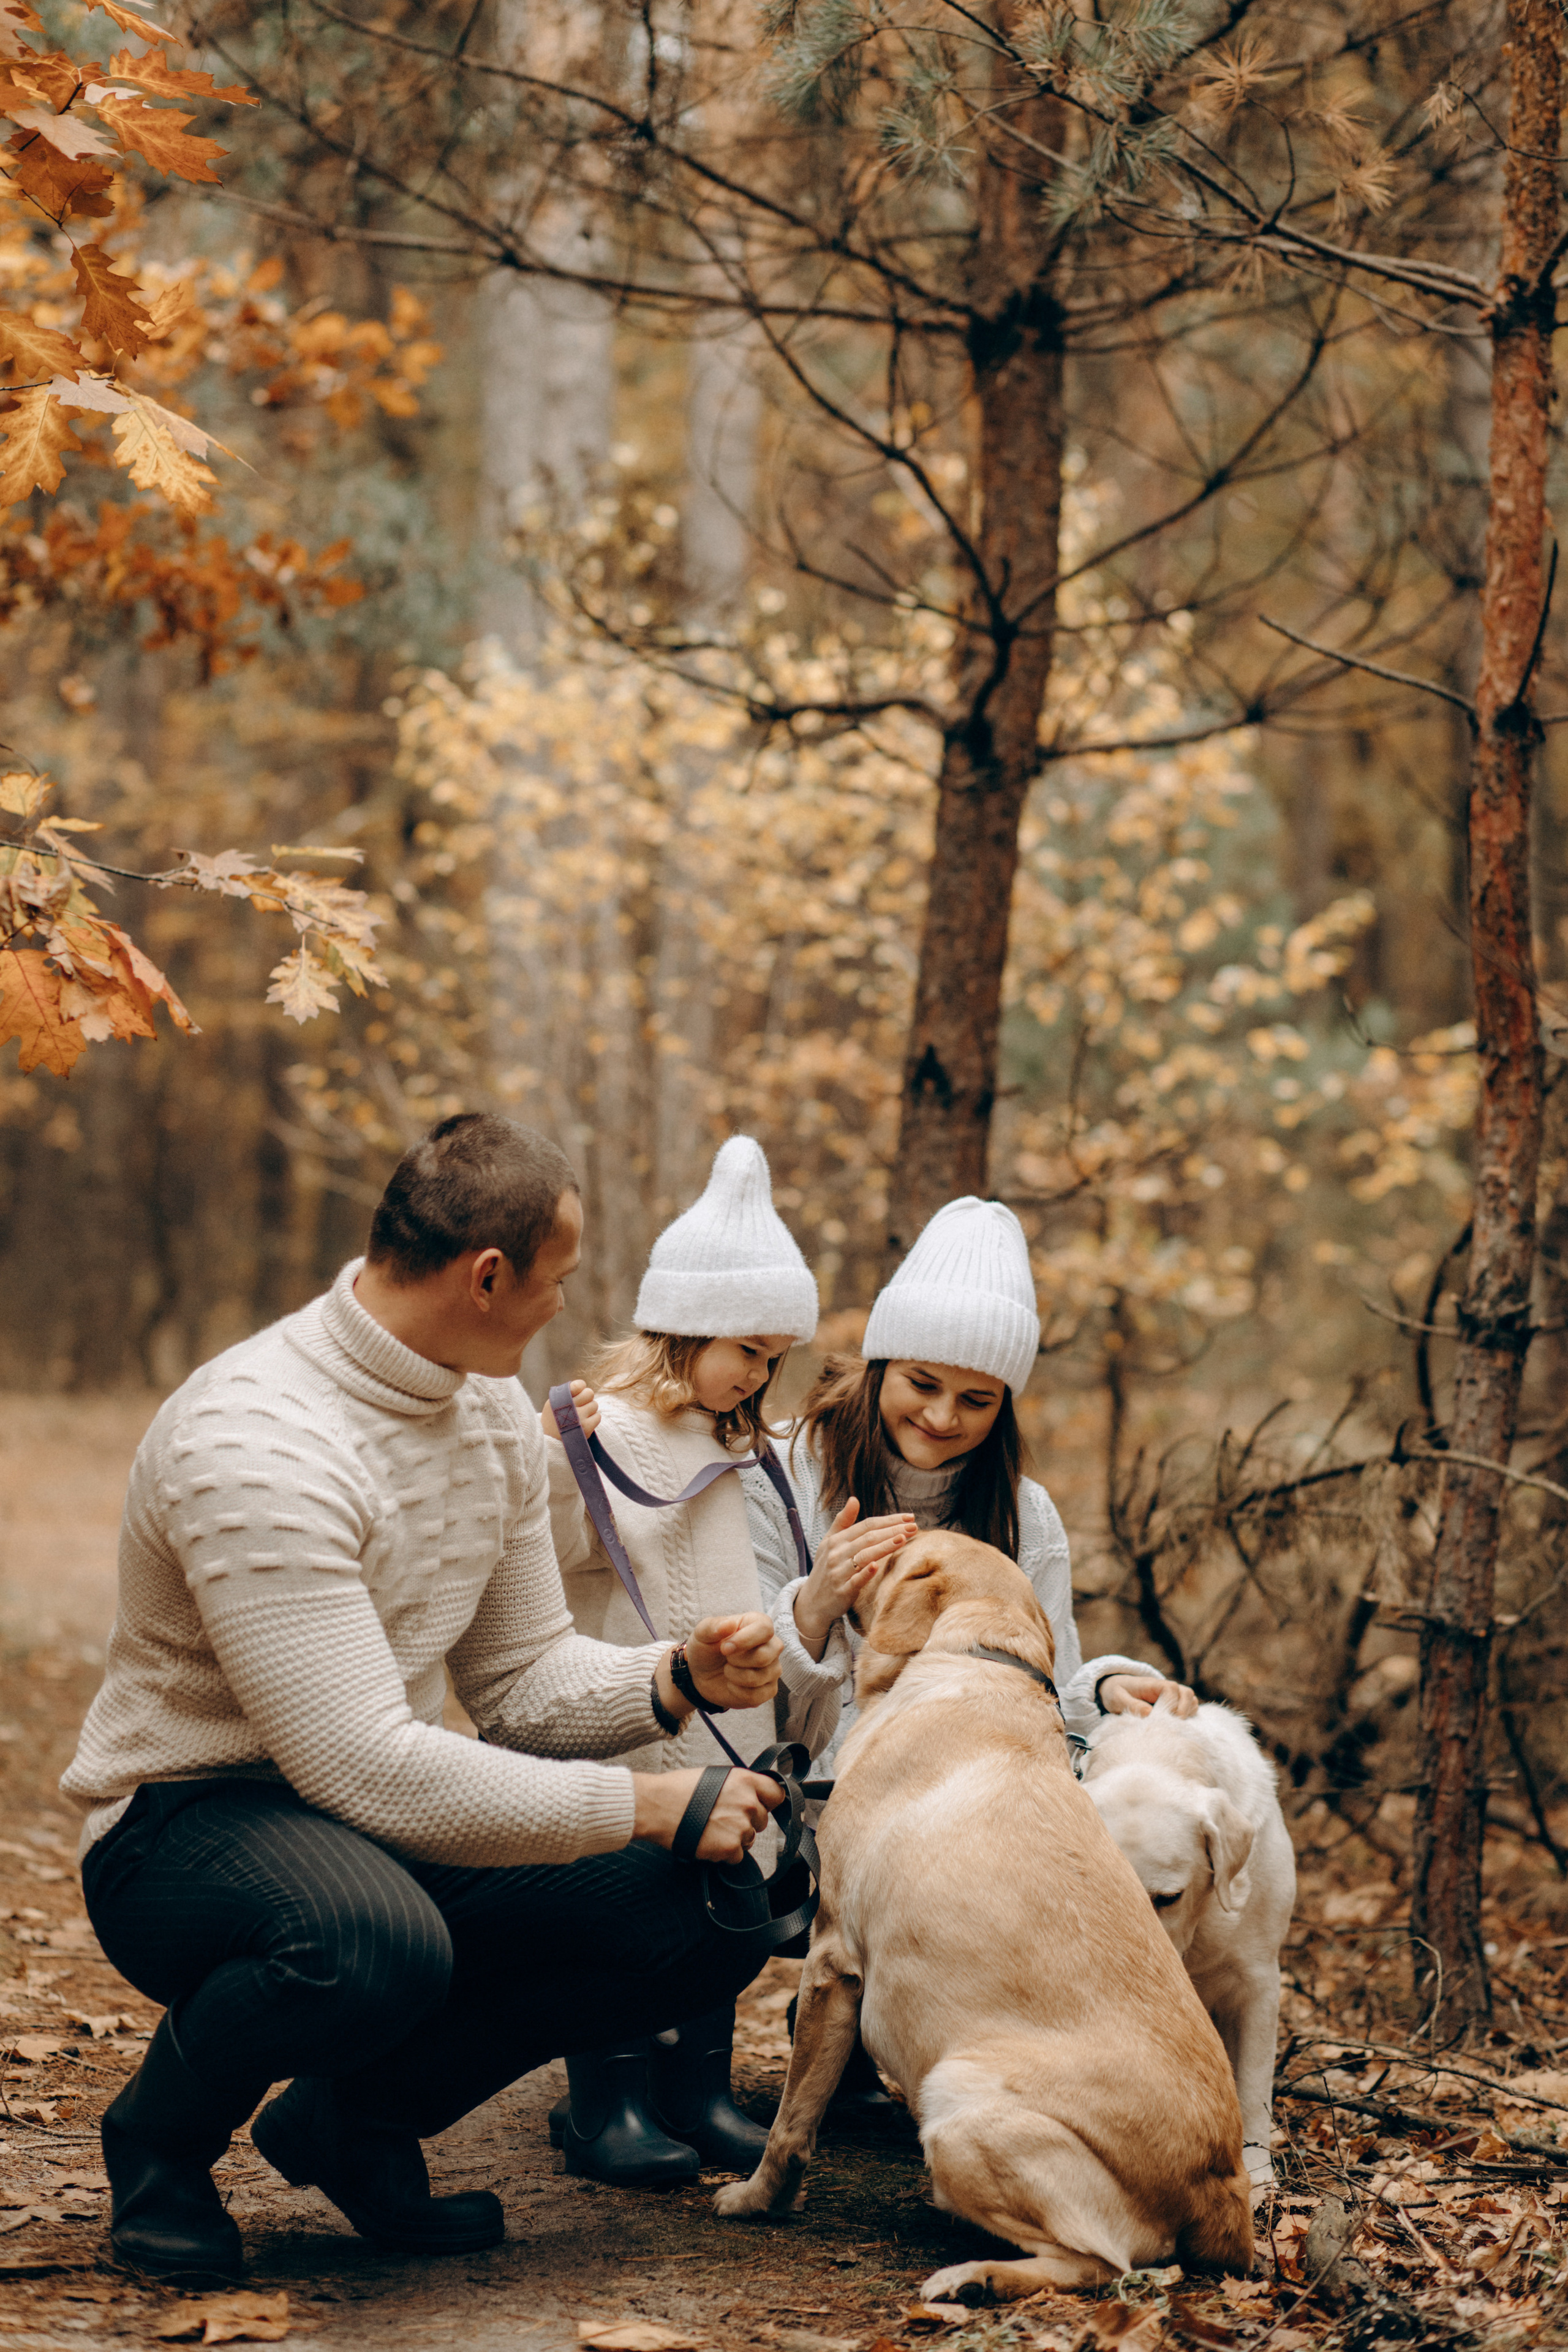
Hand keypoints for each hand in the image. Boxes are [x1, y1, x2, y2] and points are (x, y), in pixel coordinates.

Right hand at [541, 1379, 600, 1439]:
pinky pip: (598, 1416)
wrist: (552, 1443)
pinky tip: (584, 1422)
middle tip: (581, 1404)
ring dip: (589, 1409)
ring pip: (594, 1404)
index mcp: (559, 1399)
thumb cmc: (553, 1420)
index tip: (578, 1393)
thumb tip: (582, 1385)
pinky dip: (593, 1418)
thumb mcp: (552, 1404)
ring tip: (580, 1416)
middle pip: (590, 1393)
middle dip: (587, 1398)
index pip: (578, 1385)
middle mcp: (569, 1407)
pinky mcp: (587, 1428)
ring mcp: (579, 1418)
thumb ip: (565, 1393)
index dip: (580, 1387)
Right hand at [632, 1766, 784, 1860]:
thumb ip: (739, 1786)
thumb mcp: (716, 1777)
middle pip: (762, 1820)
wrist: (657, 1806)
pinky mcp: (730, 1848)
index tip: (762, 1806)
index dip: (769, 1802)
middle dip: (747, 1821)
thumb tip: (751, 1795)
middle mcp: (748, 1803)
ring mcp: (740, 1827)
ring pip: (749, 1839)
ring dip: (735, 1838)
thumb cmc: (679, 1789)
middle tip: (723, 1819)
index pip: (777, 1794)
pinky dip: (724, 1854)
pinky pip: (737, 1856)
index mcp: (745, 1781)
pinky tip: (707, 1842)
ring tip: (710, 1829)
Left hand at [684, 1613, 782, 1710]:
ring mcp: (773, 1669)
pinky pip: (757, 1695)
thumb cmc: (707, 1648)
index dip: (744, 1640)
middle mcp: (771, 1646)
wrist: (702, 1674)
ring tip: (727, 1669)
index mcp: (758, 1624)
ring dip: (734, 1676)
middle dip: (737, 1661)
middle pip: (764, 1656)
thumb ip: (712, 1627)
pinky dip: (737, 1692)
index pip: (765, 1629)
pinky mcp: (769, 1690)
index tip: (724, 1648)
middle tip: (726, 1658)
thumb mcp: (702, 1634)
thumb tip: (729, 1624)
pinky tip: (731, 1684)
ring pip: (759, 1677)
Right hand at [792, 1499, 918, 1659]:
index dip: (888, 1520)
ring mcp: (838, 1573)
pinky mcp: (842, 1591)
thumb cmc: (825, 1569)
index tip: (909, 1517)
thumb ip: (843, 1521)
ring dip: (885, 1546)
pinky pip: (855, 1581)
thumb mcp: (829, 1543)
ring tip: (904, 1538)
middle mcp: (836, 1554)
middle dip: (893, 1530)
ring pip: (865, 1556)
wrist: (812, 1602)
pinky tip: (877, 1566)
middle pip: (868, 1538)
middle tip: (914, 1526)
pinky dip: (865, 1573)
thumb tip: (854, 1498)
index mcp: (836, 1540)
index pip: (866, 1525)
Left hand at [1100, 1673, 1198, 1718]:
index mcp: (1153, 1683)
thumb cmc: (1116, 1693)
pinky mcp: (1176, 1704)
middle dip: (1181, 1712)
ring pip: (1192, 1701)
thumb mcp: (1117, 1698)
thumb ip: (1132, 1705)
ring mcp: (1173, 1695)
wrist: (1116, 1690)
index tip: (1159, 1719)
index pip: (1172, 1690)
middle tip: (1168, 1726)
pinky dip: (1188, 1717)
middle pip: (1187, 1695)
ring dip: (1186, 1715)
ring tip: (1171, 1726)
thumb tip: (1149, 1713)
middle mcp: (1167, 1687)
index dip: (1170, 1705)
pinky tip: (1175, 1726)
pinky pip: (1191, 1708)